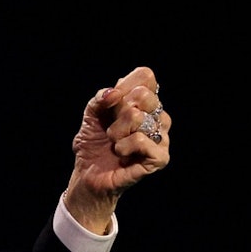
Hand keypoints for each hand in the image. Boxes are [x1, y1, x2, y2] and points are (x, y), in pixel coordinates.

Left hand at [64, 66, 170, 232]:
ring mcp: (162, 137)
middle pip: (144, 95)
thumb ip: (101, 98)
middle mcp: (157, 117)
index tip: (111, 102)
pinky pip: (141, 140)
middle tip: (112, 128)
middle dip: (118, 111)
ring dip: (117, 131)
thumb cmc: (93, 143)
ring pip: (139, 117)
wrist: (89, 174)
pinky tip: (121, 154)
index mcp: (143, 102)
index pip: (145, 77)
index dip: (124, 86)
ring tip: (114, 143)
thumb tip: (115, 93)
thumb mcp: (91, 115)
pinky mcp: (160, 158)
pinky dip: (124, 146)